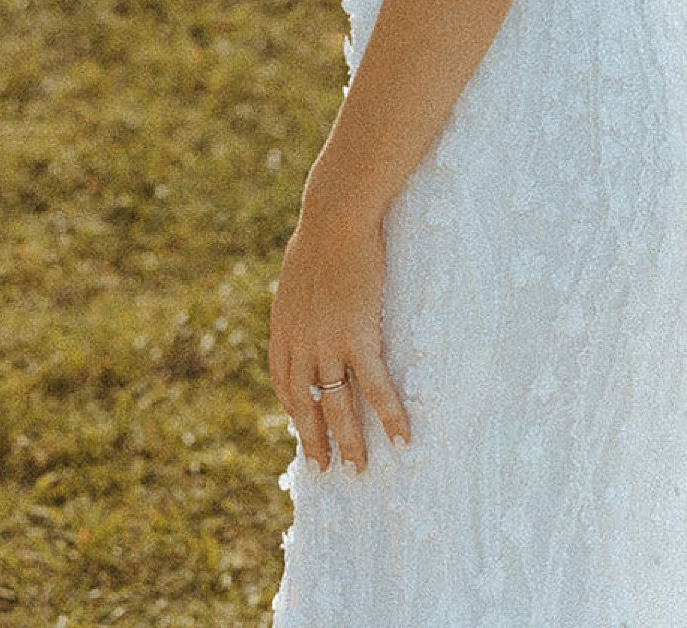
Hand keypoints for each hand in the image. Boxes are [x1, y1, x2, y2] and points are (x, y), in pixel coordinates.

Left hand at [269, 193, 411, 473]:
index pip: (285, 384)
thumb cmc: (321, 237)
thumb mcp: (297, 277)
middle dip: (315, 441)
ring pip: (338, 407)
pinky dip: (389, 416)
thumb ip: (300, 303)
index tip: (304, 429)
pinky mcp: (357, 338)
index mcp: (283, 331)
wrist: (335, 216)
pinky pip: (375, 388)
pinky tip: (403, 438)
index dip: (295, 410)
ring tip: (359, 470)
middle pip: (306, 406)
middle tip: (325, 470)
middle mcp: (300, 346)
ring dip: (350, 442)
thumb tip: (304, 308)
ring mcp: (327, 345)